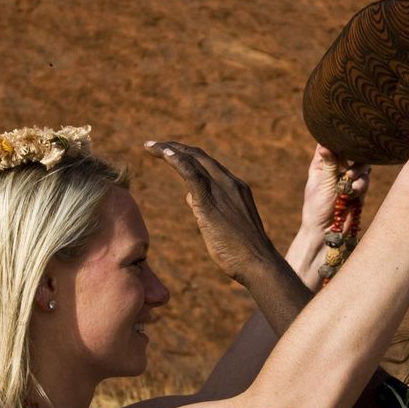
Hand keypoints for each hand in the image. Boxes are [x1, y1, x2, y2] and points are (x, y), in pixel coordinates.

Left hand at [145, 140, 280, 283]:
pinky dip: (177, 161)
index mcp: (235, 186)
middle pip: (198, 156)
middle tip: (153, 145)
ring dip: (169, 150)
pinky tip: (164, 153)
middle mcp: (229, 182)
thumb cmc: (241, 250)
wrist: (258, 262)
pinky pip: (191, 174)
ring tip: (150, 146)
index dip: (187, 155)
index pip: (207, 164)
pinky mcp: (210, 201)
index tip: (168, 152)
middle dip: (174, 147)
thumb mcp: (223, 223)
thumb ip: (207, 207)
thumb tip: (190, 197)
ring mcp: (221, 189)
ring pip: (193, 160)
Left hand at [299, 145, 369, 236]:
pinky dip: (360, 184)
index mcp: (321, 164)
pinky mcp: (358, 190)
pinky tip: (353, 192)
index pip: (329, 144)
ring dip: (357, 170)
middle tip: (348, 161)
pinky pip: (365, 180)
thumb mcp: (322, 182)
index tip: (342, 137)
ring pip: (361, 165)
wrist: (326, 232)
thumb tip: (325, 143)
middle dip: (353, 156)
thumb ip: (329, 163)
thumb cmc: (317, 207)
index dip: (336, 139)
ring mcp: (348, 179)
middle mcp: (335, 169)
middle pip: (350, 152)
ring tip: (350, 177)